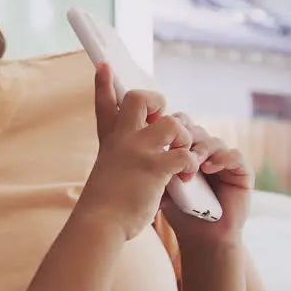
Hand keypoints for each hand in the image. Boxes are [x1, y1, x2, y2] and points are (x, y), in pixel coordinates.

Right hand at [81, 63, 198, 240]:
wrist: (98, 225)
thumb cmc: (102, 206)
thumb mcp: (106, 173)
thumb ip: (120, 160)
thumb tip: (135, 161)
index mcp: (109, 141)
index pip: (104, 104)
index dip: (104, 83)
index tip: (105, 65)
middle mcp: (122, 140)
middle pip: (138, 98)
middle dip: (156, 102)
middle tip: (164, 122)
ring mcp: (138, 151)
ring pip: (170, 122)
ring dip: (183, 137)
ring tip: (183, 155)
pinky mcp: (154, 168)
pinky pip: (184, 154)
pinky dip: (191, 163)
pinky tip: (188, 175)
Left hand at [161, 113, 253, 249]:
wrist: (200, 237)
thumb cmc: (179, 211)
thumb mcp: (162, 185)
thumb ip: (156, 166)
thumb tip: (139, 148)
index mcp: (186, 150)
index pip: (179, 126)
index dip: (171, 127)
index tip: (159, 138)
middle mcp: (206, 152)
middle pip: (196, 129)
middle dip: (185, 135)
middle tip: (176, 146)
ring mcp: (224, 161)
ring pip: (213, 141)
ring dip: (201, 149)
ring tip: (191, 161)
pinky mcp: (242, 172)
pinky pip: (235, 156)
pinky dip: (222, 158)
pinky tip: (208, 168)